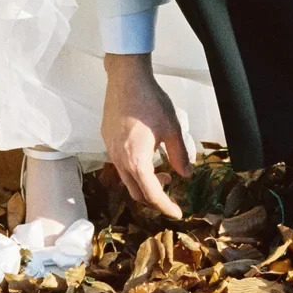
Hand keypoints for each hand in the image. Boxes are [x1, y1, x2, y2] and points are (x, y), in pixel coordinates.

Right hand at [102, 54, 191, 218]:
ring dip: (145, 182)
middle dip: (155, 197)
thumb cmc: (151, 102)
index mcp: (136, 161)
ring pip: (127, 179)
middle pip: (136, 192)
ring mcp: (110, 150)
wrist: (126, 79)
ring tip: (163, 170)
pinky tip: (147, 154)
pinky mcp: (106, 140)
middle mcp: (119, 160)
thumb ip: (180, 155)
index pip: (152, 194)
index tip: (178, 213)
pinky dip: (135, 169)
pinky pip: (120, 164)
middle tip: (172, 189)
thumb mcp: (172, 129)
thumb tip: (186, 174)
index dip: (166, 207)